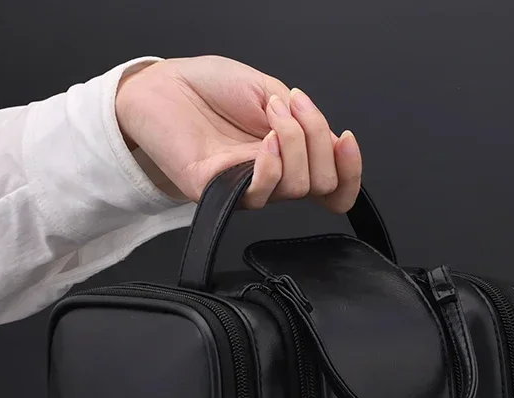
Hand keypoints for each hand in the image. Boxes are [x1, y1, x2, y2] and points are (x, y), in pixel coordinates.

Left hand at [114, 55, 361, 209]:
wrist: (163, 86)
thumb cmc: (210, 87)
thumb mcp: (270, 90)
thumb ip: (302, 120)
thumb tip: (327, 139)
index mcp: (292, 155)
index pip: (335, 186)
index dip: (351, 172)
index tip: (346, 140)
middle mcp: (275, 176)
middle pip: (323, 185)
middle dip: (320, 141)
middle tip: (296, 107)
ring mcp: (250, 187)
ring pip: (299, 188)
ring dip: (296, 142)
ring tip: (273, 111)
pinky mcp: (222, 194)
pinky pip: (262, 193)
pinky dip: (272, 164)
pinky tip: (264, 140)